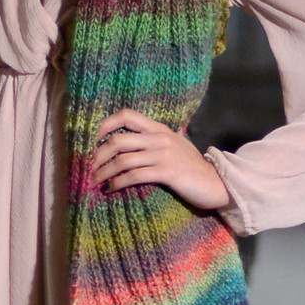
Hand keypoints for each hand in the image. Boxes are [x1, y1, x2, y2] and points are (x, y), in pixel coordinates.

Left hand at [90, 108, 230, 210]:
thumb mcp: (173, 145)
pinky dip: (119, 182)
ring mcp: (163, 154)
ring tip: (95, 180)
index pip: (127, 115)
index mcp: (159, 128)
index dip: (105, 124)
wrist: (216, 182)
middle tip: (88, 166)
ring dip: (105, 171)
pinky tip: (112, 188)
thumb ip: (152, 140)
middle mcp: (159, 138)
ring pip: (123, 160)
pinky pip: (135, 175)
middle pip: (118, 140)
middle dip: (98, 154)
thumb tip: (125, 143)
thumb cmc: (191, 166)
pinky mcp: (167, 172)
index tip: (92, 138)